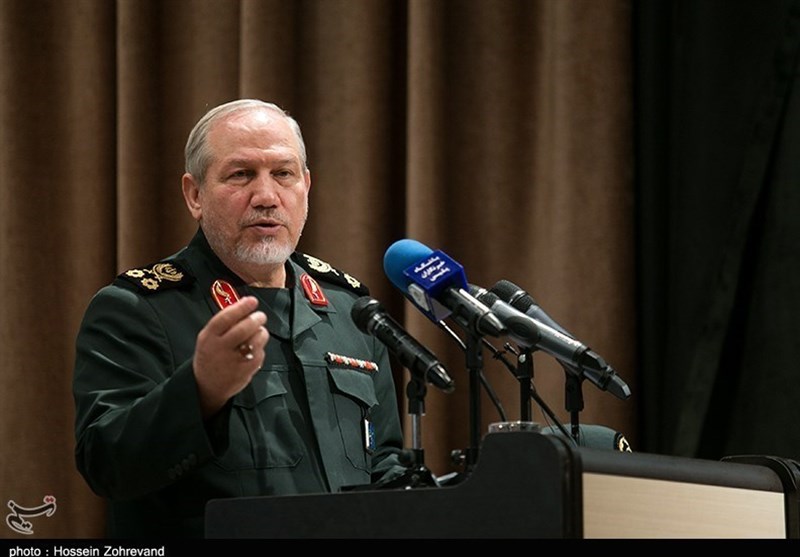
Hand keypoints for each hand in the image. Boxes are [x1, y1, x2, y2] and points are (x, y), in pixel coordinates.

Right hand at [193, 296, 267, 417]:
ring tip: (258, 331)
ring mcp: (234, 361)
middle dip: (256, 318)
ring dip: (261, 332)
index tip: (252, 301)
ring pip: (255, 340)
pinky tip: (254, 347)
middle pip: (244, 328)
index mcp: (208, 337)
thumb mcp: (208, 338)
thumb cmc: (210, 355)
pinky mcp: (245, 371)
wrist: (206, 386)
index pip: (225, 318)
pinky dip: (260, 347)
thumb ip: (223, 323)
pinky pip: (260, 353)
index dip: (241, 307)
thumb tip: (244, 305)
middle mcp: (220, 349)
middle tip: (260, 316)